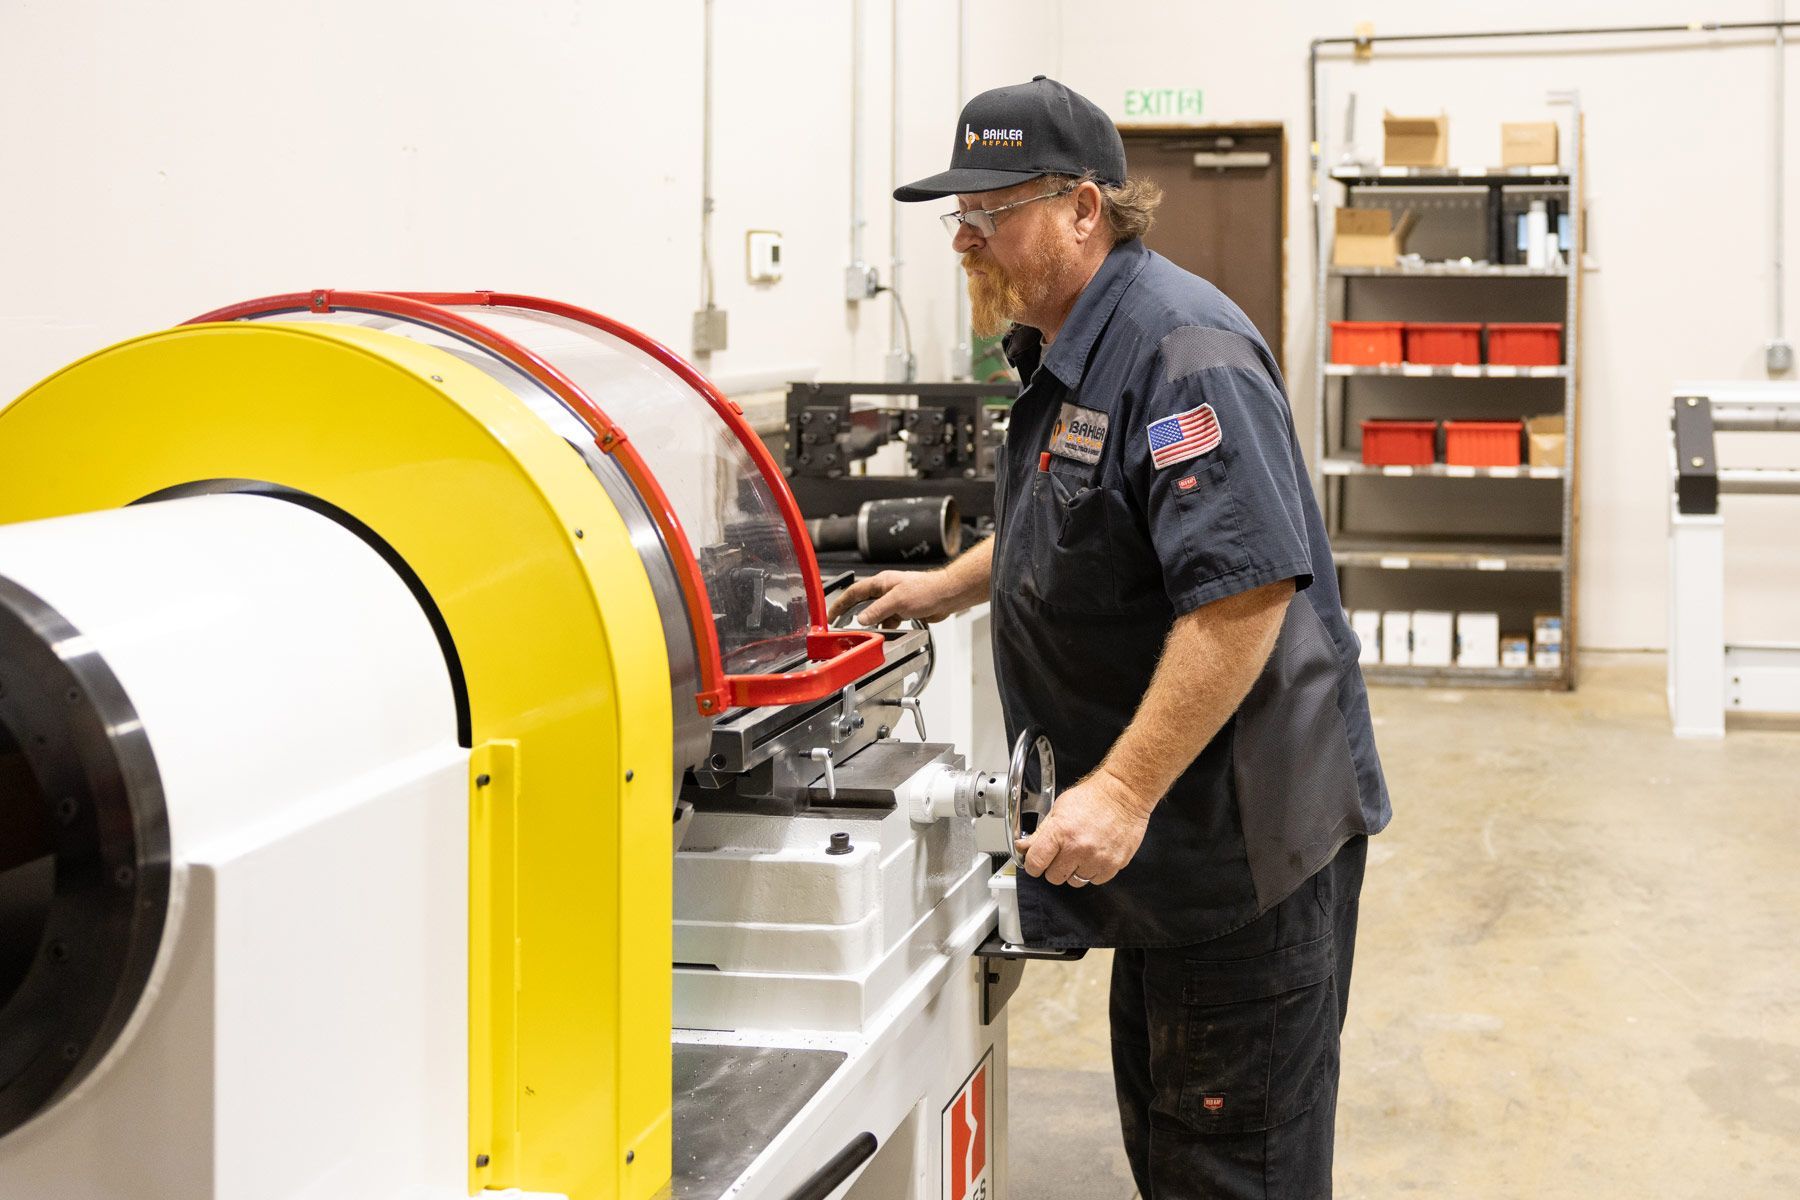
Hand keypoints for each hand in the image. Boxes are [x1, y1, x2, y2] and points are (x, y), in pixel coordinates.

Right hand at [827, 569, 959, 627]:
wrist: (946, 596)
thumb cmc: (927, 590)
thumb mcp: (897, 601)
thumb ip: (877, 610)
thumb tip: (861, 619)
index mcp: (881, 582)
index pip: (854, 592)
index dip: (840, 603)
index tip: (830, 614)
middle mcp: (886, 590)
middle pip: (863, 602)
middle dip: (851, 614)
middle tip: (839, 625)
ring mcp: (895, 600)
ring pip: (876, 613)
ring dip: (871, 622)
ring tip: (864, 632)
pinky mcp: (903, 609)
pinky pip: (888, 619)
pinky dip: (885, 626)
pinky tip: (886, 631)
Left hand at [1017, 767, 1150, 887]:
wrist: (1124, 794)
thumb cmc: (1093, 797)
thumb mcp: (1059, 808)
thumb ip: (1040, 832)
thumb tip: (1023, 847)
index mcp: (1061, 832)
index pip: (1036, 863)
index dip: (1032, 865)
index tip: (1035, 863)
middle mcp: (1078, 848)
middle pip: (1054, 877)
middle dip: (1054, 868)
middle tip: (1061, 854)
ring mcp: (1097, 858)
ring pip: (1075, 882)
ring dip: (1074, 871)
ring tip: (1081, 853)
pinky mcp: (1114, 864)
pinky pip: (1095, 880)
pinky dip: (1093, 872)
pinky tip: (1094, 855)